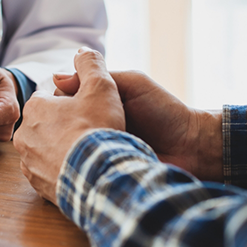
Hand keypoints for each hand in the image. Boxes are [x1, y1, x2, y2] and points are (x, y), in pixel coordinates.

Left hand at [13, 48, 124, 202]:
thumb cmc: (97, 129)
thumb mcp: (101, 86)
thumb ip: (90, 63)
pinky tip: (81, 169)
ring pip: (48, 148)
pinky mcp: (38, 185)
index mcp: (35, 108)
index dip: (73, 101)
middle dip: (66, 125)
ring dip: (64, 148)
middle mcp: (24, 135)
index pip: (51, 97)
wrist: (98, 176)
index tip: (89, 109)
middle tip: (91, 130)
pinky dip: (63, 169)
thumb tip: (81, 51)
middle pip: (48, 123)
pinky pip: (50, 172)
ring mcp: (29, 162)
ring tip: (87, 152)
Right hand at [54, 70, 222, 180]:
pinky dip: (74, 164)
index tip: (58, 104)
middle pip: (61, 124)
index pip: (64, 100)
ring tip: (69, 145)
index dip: (59, 101)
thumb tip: (56, 76)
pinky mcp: (100, 170)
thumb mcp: (132, 84)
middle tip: (64, 127)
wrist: (190, 148)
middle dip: (58, 125)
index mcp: (98, 104)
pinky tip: (72, 162)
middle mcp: (92, 126)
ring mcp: (94, 150)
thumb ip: (99, 77)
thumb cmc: (164, 112)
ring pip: (66, 147)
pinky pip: (79, 167)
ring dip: (65, 145)